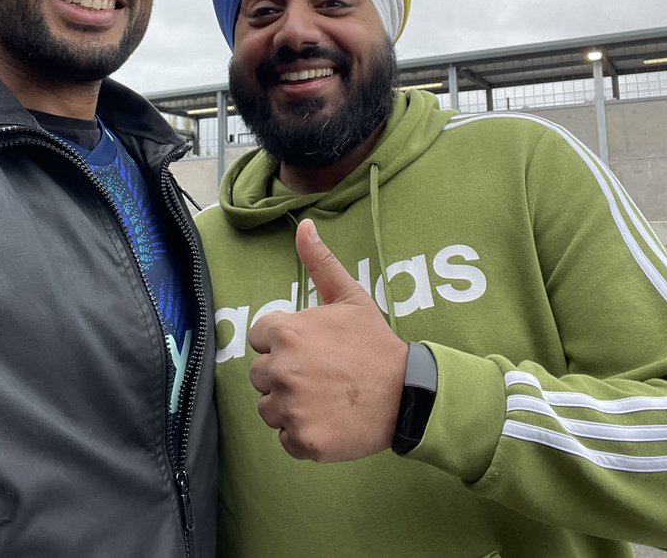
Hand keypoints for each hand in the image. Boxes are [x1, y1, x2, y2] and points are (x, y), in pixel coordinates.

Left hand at [248, 218, 408, 461]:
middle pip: (261, 374)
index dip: (285, 342)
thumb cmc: (374, 343)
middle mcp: (281, 369)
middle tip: (321, 375)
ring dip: (290, 406)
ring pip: (268, 408)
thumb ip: (320, 262)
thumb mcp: (350, 297)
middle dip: (285, 374)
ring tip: (324, 398)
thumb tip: (304, 226)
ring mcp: (290, 408)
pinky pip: (285, 439)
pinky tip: (327, 420)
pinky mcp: (301, 441)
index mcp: (286, 332)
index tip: (313, 348)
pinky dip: (302, 435)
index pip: (260, 338)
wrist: (406, 394)